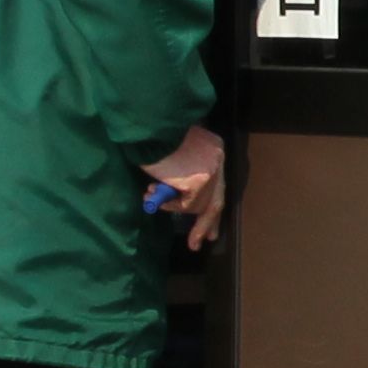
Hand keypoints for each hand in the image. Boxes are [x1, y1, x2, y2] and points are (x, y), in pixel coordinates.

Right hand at [144, 125, 226, 251]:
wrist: (149, 124)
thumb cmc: (153, 134)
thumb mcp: (174, 150)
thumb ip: (183, 169)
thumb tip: (179, 194)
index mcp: (213, 149)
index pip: (217, 185)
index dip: (211, 206)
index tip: (211, 226)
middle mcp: (217, 159)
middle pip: (217, 200)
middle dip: (206, 224)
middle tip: (198, 243)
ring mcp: (212, 171)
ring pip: (197, 204)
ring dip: (174, 206)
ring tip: (152, 194)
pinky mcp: (200, 182)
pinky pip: (187, 205)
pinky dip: (171, 205)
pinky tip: (154, 192)